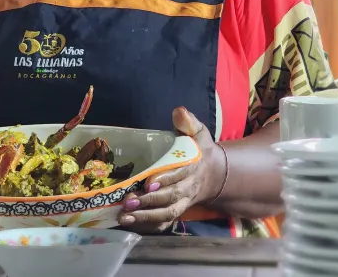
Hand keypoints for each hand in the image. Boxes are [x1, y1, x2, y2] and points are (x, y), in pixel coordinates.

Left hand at [117, 107, 225, 232]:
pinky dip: (148, 226)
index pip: (180, 174)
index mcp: (194, 166)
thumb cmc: (199, 150)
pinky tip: (130, 224)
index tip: (148, 181)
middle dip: (150, 201)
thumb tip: (178, 112)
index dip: (165, 179)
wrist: (213, 174)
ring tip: (124, 215)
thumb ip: (188, 122)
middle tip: (128, 200)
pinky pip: (164, 223)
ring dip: (146, 216)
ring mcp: (183, 202)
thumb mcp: (198, 132)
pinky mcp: (176, 212)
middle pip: (171, 197)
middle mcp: (189, 188)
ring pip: (167, 213)